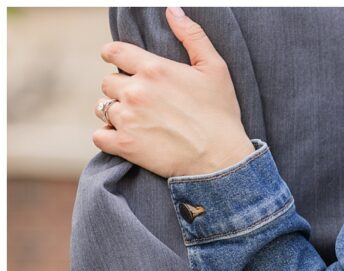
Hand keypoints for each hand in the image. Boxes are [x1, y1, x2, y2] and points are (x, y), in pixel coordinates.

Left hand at [92, 8, 253, 177]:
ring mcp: (128, 119)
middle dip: (121, 90)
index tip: (121, 66)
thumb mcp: (216, 69)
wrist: (222, 160)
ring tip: (138, 122)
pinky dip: (108, 137)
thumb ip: (192, 36)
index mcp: (153, 69)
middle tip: (143, 103)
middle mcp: (135, 91)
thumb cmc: (222, 114)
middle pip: (107, 82)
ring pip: (102, 108)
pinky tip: (127, 139)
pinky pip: (99, 136)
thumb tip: (172, 10)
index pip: (113, 52)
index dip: (115, 57)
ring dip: (115, 113)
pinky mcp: (125, 145)